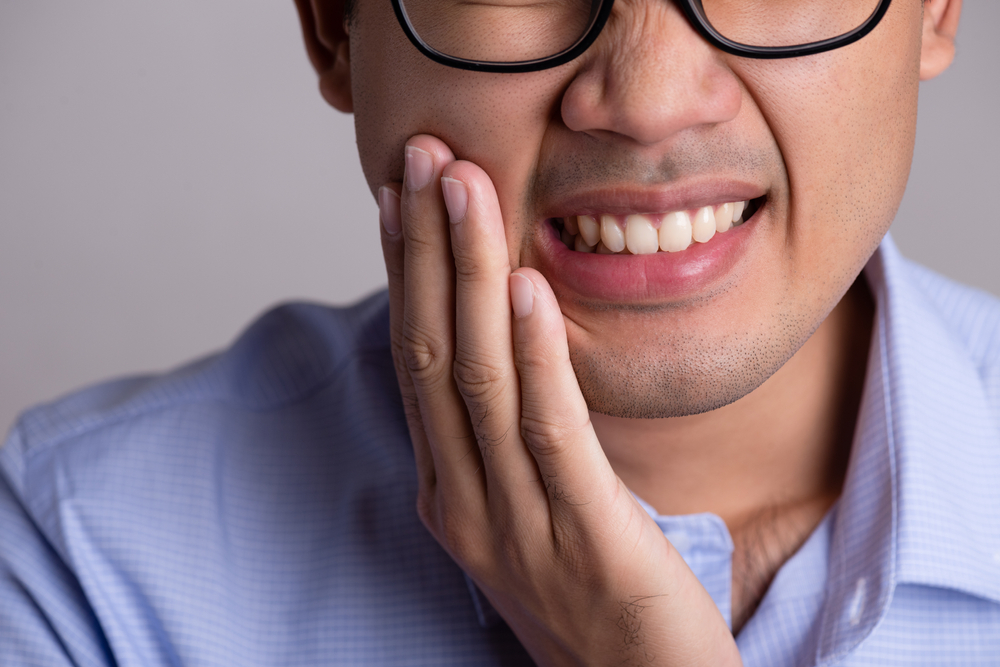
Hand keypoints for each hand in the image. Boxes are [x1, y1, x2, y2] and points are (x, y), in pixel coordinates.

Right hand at [378, 134, 741, 666]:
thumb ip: (504, 436)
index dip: (407, 272)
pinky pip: (551, 433)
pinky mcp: (586, 539)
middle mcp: (468, 503)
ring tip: (466, 189)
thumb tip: (503, 345)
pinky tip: (532, 288)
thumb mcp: (529, 508)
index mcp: (452, 491)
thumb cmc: (589, 594)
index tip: (402, 195)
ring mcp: (518, 523)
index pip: (417, 362)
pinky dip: (539, 354)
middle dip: (427, 249)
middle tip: (422, 158)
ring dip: (471, 275)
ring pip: (479, 379)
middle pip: (433, 354)